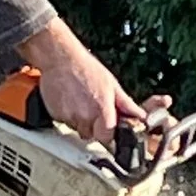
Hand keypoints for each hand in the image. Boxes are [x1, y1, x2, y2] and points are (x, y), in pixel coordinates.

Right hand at [17, 20, 162, 145]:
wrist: (61, 58)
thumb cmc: (86, 68)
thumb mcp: (111, 84)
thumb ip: (126, 104)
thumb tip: (140, 116)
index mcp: (102, 110)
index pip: (107, 138)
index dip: (107, 132)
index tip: (107, 125)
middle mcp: (85, 117)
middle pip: (90, 135)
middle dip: (93, 126)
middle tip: (92, 108)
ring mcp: (69, 117)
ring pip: (76, 128)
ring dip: (79, 120)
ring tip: (79, 101)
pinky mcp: (56, 115)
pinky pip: (65, 122)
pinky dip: (67, 114)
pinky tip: (70, 99)